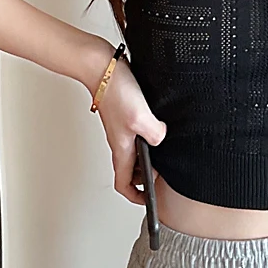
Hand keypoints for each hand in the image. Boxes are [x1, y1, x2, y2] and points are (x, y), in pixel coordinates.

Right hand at [95, 53, 166, 204]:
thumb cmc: (115, 91)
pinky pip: (138, 132)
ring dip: (149, 156)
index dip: (137, 196)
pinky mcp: (126, 114)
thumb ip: (155, 134)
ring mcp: (122, 128)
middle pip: (131, 170)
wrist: (102, 67)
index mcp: (121, 149)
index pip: (124, 184)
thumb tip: (162, 139)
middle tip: (164, 174)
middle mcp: (120, 141)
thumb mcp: (140, 118)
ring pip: (135, 151)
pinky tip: (160, 125)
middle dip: (146, 176)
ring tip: (165, 152)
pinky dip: (149, 135)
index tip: (151, 199)